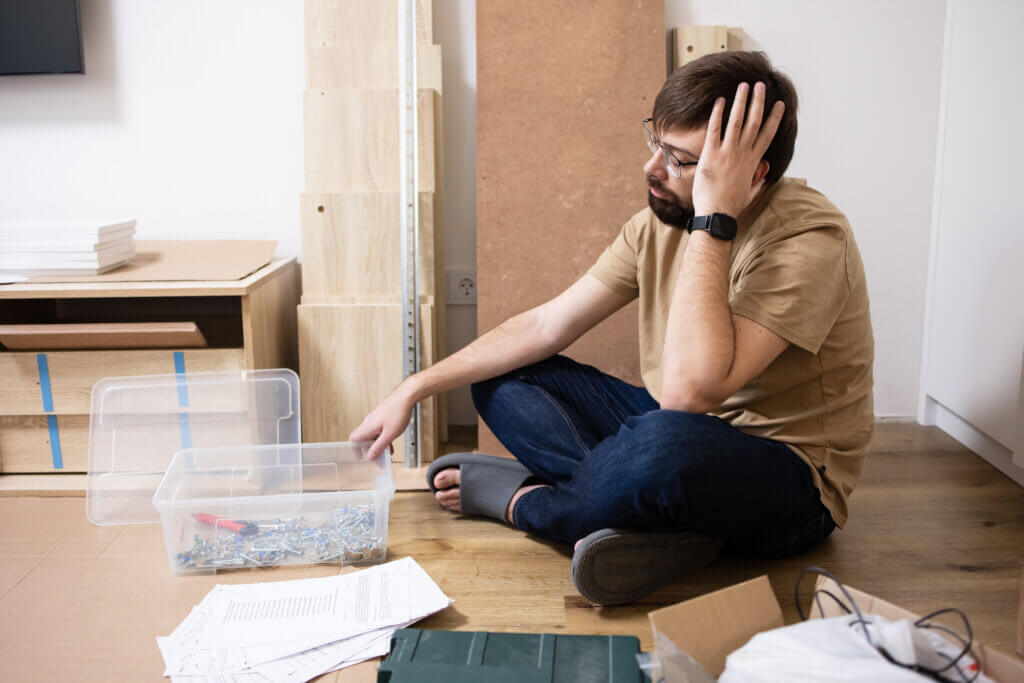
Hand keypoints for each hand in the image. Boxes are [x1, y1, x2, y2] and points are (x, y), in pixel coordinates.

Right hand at [348, 383, 416, 459]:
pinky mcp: (382, 417)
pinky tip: (391, 443)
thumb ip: (379, 446)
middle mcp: (369, 422)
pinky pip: (379, 431)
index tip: (360, 457)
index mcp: (367, 427)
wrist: (405, 397)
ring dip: (378, 445)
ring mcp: (375, 419)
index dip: (355, 449)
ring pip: (373, 435)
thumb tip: (370, 456)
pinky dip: (383, 438)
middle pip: (364, 439)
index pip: (353, 439)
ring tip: (387, 453)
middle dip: (370, 450)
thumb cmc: (398, 412)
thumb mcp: (389, 434)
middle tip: (378, 458)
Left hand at [691, 81, 784, 217]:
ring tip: (744, 86)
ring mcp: (727, 153)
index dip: (774, 118)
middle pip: (754, 122)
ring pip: (737, 121)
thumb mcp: (749, 193)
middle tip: (761, 85)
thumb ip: (757, 183)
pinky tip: (720, 100)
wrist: (716, 214)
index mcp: (753, 162)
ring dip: (741, 101)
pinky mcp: (711, 155)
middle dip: (758, 102)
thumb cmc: (731, 207)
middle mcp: (742, 154)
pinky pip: (715, 129)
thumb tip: (763, 179)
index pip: (767, 135)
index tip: (780, 105)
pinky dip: (718, 114)